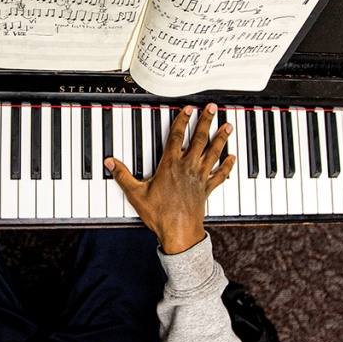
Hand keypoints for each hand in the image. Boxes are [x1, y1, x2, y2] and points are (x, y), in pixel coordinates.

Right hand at [104, 103, 234, 253]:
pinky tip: (232, 158)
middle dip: (206, 121)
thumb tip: (110, 162)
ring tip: (228, 125)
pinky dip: (227, 166)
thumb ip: (122, 176)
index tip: (189, 108)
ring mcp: (199, 178)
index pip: (177, 136)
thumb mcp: (136, 194)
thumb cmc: (160, 215)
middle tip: (213, 108)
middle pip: (199, 139)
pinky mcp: (207, 189)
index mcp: (170, 165)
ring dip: (221, 138)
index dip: (183, 120)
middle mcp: (187, 168)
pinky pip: (220, 175)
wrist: (179, 233)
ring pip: (213, 153)